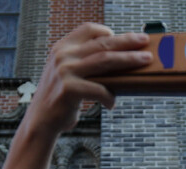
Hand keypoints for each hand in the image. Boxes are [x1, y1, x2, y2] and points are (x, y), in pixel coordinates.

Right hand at [26, 23, 150, 136]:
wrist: (41, 121)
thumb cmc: (60, 99)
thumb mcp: (67, 73)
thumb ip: (84, 63)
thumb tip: (118, 60)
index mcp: (62, 47)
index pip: (89, 29)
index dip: (108, 31)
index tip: (125, 37)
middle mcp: (63, 55)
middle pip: (103, 43)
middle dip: (127, 41)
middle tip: (145, 41)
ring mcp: (65, 71)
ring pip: (105, 60)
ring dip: (129, 60)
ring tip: (145, 60)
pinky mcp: (69, 89)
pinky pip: (99, 89)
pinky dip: (110, 97)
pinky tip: (112, 103)